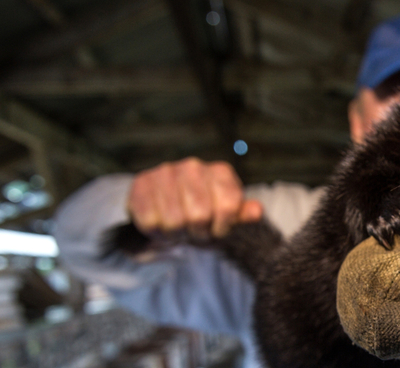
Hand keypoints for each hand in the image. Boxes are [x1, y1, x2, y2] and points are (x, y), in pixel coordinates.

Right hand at [127, 157, 262, 239]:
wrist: (164, 207)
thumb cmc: (202, 214)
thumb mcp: (226, 216)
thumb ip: (242, 214)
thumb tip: (256, 212)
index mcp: (221, 172)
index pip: (228, 206)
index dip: (222, 227)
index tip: (216, 230)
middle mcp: (194, 166)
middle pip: (199, 215)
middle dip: (197, 233)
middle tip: (194, 232)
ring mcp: (165, 172)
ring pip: (174, 221)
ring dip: (176, 235)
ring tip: (178, 230)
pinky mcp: (141, 183)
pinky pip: (150, 221)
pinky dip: (156, 232)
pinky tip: (161, 226)